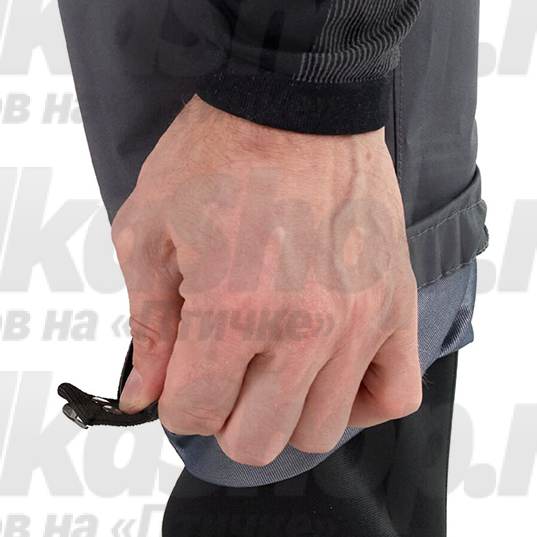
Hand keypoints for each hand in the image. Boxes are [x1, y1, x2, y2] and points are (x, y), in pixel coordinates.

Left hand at [112, 95, 420, 465]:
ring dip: (286, 410)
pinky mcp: (397, 306)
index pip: (194, 416)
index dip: (176, 399)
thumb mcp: (147, 234)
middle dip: (225, 416)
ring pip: (319, 431)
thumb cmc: (216, 155)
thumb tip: (139, 399)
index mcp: (231, 309)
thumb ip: (146, 328)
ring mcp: (358, 322)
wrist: (296, 95)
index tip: (182, 369)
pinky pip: (396, 397)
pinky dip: (361, 400)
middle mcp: (303, 328)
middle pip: (257, 442)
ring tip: (274, 363)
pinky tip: (330, 371)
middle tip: (223, 370)